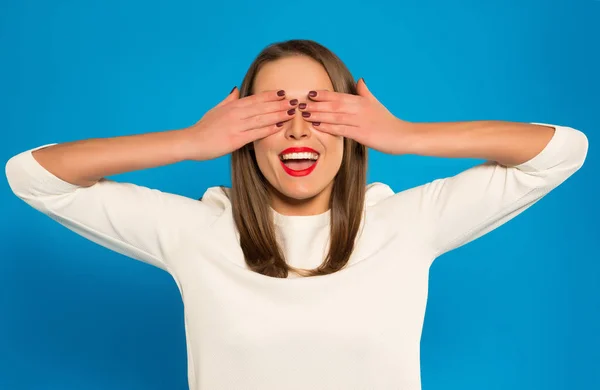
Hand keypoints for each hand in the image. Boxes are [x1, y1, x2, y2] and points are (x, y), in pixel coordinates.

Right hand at [181, 88, 297, 160]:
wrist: (191, 141)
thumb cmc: (203, 127)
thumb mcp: (216, 109)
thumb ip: (229, 100)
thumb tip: (236, 89)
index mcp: (232, 106)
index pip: (255, 98)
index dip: (271, 95)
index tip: (284, 93)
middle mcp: (236, 113)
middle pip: (262, 107)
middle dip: (280, 104)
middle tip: (295, 101)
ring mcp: (236, 126)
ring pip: (262, 118)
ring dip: (278, 114)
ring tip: (292, 112)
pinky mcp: (235, 139)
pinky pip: (255, 133)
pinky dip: (268, 129)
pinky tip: (279, 126)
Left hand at [298, 79, 411, 154]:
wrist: (403, 135)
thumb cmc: (388, 122)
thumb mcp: (376, 104)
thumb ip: (365, 92)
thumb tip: (360, 79)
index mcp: (361, 101)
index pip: (338, 96)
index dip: (323, 94)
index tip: (309, 93)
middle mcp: (360, 108)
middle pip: (334, 104)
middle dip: (316, 104)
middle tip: (300, 103)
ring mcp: (360, 121)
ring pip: (335, 116)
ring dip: (318, 114)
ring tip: (304, 114)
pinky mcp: (362, 134)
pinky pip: (342, 129)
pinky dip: (329, 127)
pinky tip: (318, 126)